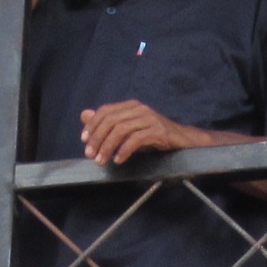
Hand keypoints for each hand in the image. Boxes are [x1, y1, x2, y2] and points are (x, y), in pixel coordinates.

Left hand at [79, 101, 198, 164]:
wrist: (183, 140)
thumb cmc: (154, 136)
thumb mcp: (128, 130)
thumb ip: (107, 123)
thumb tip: (83, 115)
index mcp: (130, 106)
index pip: (105, 111)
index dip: (92, 125)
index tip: (84, 141)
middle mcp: (139, 109)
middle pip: (111, 120)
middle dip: (98, 138)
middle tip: (91, 155)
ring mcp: (150, 118)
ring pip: (122, 129)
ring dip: (108, 146)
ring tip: (101, 161)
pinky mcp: (159, 131)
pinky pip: (137, 139)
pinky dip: (125, 150)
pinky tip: (119, 160)